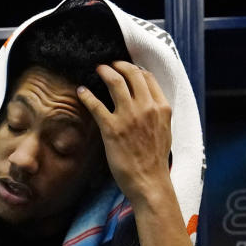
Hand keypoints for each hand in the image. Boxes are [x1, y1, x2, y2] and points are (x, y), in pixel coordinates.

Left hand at [77, 61, 172, 203]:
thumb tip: (148, 102)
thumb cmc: (155, 160)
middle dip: (119, 65)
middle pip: (132, 74)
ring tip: (97, 70)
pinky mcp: (112, 129)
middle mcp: (147, 108)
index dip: (135, 69)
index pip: (148, 78)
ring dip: (104, 72)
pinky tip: (81, 91)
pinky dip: (87, 95)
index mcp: (162, 107)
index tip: (126, 68)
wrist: (149, 181)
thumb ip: (157, 113)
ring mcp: (129, 117)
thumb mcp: (165, 130)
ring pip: (115, 82)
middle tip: (109, 65)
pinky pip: (96, 105)